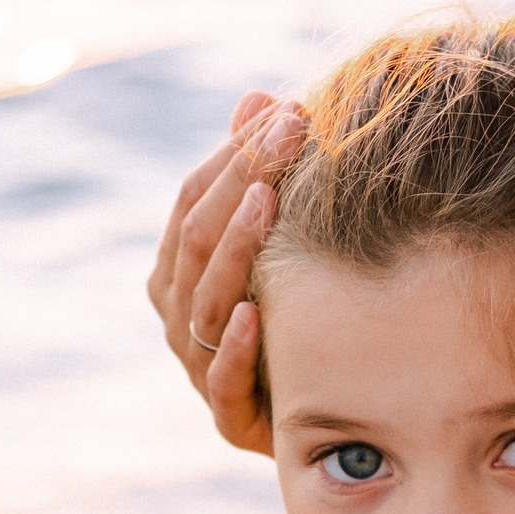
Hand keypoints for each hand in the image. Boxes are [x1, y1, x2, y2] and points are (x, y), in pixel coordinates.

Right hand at [146, 90, 307, 453]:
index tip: (287, 113)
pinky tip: (253, 312)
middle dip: (242, 182)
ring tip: (268, 202)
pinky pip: (222, 380)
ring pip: (203, 302)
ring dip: (235, 248)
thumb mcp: (287, 246)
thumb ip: (264, 177)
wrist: (335, 418)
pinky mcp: (231, 418)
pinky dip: (235, 345)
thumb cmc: (304, 318)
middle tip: (291, 137)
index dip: (236, 155)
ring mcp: (199, 368)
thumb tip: (260, 96)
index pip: (193, 199)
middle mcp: (179, 317)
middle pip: (195, 240)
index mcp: (179, 270)